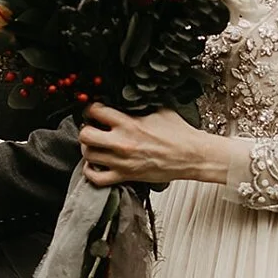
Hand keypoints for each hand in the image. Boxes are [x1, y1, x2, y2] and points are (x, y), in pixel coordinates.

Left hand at [78, 105, 232, 186]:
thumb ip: (140, 105)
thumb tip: (130, 99)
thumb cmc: (179, 134)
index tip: (95, 110)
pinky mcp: (126, 176)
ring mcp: (122, 161)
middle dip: (86, 129)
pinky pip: (97, 178)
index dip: (92, 108)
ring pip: (88, 155)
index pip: (96, 111)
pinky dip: (91, 172)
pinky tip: (96, 164)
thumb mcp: (160, 110)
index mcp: (130, 123)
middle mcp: (122, 142)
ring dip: (88, 149)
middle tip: (92, 128)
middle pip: (85, 135)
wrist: (191, 156)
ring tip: (95, 145)